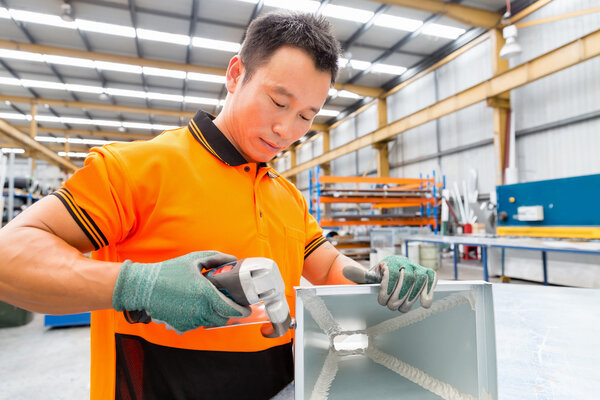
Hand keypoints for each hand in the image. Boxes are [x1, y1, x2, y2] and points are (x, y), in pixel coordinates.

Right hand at [112, 251, 250, 332]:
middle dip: (228, 313)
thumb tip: (233, 260)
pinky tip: (192, 306)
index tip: (246, 309)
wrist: (143, 286)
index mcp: (206, 295)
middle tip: (227, 303)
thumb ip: (216, 259)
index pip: (231, 310)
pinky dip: (198, 318)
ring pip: (209, 322)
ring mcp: (190, 320)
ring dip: (212, 314)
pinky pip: (196, 324)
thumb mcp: (194, 259)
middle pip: (223, 319)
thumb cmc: (168, 271)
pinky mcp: (180, 326)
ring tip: (206, 301)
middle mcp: (200, 310)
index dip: (242, 311)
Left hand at [343, 255, 436, 312]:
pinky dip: (429, 291)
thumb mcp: (370, 277)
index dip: (387, 287)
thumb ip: (360, 275)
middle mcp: (405, 262)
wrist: (393, 271)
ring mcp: (417, 268)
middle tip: (390, 307)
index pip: (391, 272)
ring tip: (401, 309)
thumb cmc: (381, 277)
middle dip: (399, 295)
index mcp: (390, 262)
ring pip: (419, 280)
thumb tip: (345, 271)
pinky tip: (424, 303)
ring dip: (411, 298)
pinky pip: (431, 279)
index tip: (381, 300)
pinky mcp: (427, 274)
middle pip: (407, 277)